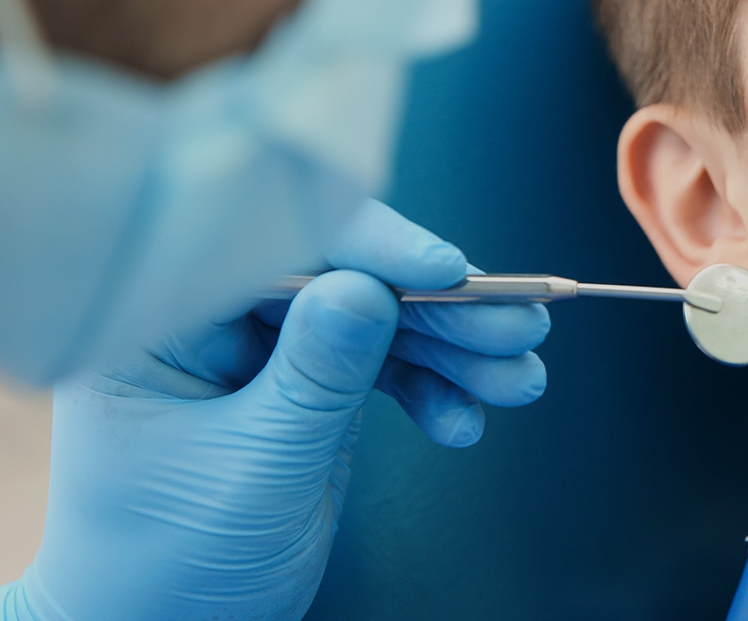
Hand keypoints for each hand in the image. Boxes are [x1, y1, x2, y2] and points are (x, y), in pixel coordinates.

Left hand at [4, 200, 549, 620]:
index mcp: (161, 324)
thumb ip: (315, 378)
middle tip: (517, 325)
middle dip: (439, 305)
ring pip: (378, 320)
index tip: (446, 269)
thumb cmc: (167, 568)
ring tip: (518, 379)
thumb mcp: (253, 472)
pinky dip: (435, 390)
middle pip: (344, 278)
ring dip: (457, 349)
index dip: (368, 247)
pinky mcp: (307, 388)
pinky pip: (384, 366)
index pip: (273, 249)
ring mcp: (264, 354)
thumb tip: (368, 288)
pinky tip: (465, 421)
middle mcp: (213, 322)